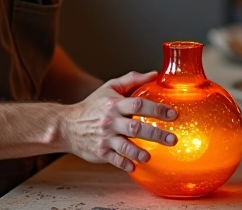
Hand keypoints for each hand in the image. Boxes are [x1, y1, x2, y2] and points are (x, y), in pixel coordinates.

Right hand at [59, 71, 177, 171]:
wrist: (67, 125)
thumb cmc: (93, 105)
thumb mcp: (110, 87)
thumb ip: (132, 80)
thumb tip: (154, 74)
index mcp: (115, 104)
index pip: (138, 104)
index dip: (157, 109)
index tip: (173, 114)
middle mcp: (110, 121)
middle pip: (135, 127)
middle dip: (156, 134)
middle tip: (172, 139)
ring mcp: (105, 137)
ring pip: (125, 146)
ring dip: (139, 152)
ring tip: (150, 156)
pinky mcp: (100, 152)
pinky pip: (114, 160)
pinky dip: (124, 164)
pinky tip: (134, 166)